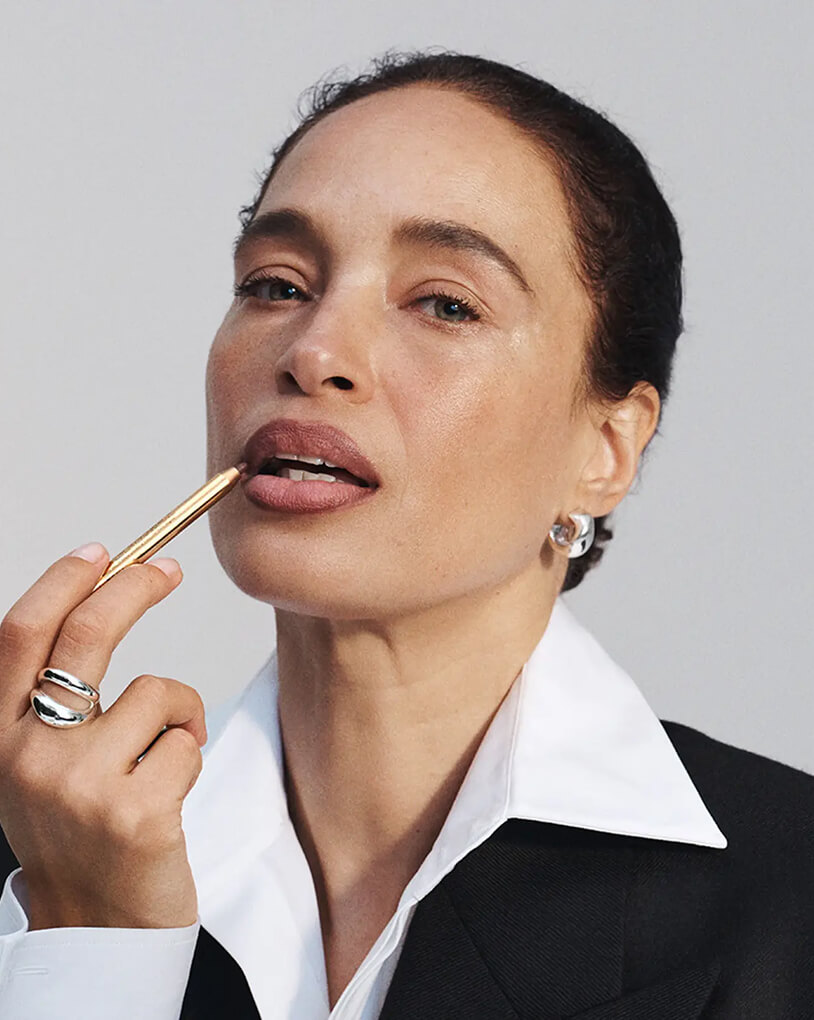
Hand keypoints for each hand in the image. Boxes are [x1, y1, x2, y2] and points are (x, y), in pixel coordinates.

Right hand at [0, 543, 205, 930]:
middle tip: (169, 570)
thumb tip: (98, 601)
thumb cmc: (78, 833)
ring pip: (159, 691)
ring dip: (178, 715)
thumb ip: (52, 699)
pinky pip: (189, 740)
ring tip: (161, 761)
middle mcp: (27, 758)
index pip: (22, 636)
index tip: (100, 552)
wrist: (96, 928)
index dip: (61, 582)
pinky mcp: (135, 812)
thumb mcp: (40, 763)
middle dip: (134, 587)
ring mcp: (80, 786)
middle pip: (88, 637)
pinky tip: (167, 799)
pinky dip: (191, 756)